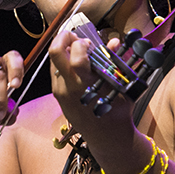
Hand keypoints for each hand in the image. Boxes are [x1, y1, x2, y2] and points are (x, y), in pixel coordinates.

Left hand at [48, 26, 136, 154]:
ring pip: (53, 62)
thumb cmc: (117, 110)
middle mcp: (69, 88)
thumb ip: (115, 60)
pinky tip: (74, 65)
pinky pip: (54, 73)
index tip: (89, 43)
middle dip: (63, 37)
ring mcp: (61, 92)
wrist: (107, 136)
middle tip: (74, 37)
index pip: (75, 55)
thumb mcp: (121, 85)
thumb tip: (113, 41)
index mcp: (86, 85)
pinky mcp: (57, 96)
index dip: (81, 43)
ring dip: (63, 51)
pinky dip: (62, 63)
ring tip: (76, 51)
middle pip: (55, 53)